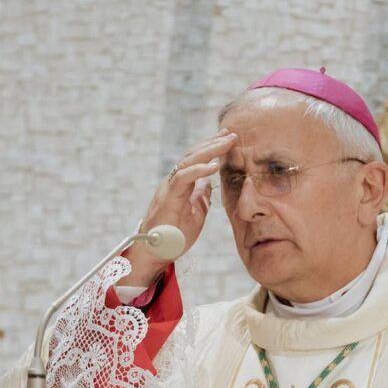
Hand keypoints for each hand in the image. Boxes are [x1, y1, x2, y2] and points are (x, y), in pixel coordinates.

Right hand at [118, 129, 237, 286]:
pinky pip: (182, 179)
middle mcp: (172, 182)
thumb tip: (209, 181)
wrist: (156, 254)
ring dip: (209, 151)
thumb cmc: (174, 236)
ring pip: (187, 162)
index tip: (227, 137)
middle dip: (212, 143)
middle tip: (231, 133)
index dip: (211, 147)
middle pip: (192, 155)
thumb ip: (201, 195)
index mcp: (180, 185)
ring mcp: (168, 189)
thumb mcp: (196, 212)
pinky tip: (214, 166)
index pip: (195, 160)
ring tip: (226, 143)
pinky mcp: (168, 199)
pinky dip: (199, 170)